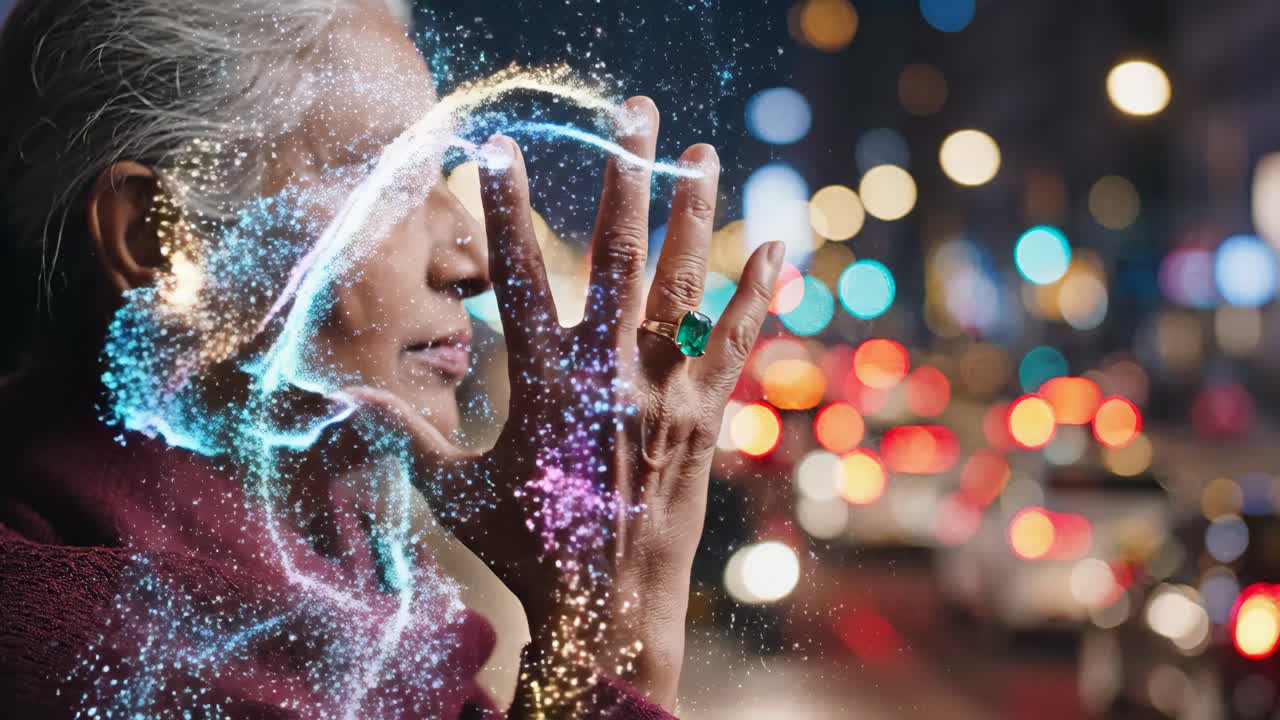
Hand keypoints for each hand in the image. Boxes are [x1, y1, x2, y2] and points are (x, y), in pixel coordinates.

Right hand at [353, 97, 782, 715]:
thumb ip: (406, 437)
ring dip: (694, 213)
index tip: (498, 150)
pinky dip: (757, 293)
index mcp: (541, 383)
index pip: (514, 277)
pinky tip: (775, 246)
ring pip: (683, 283)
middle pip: (615, 255)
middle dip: (623, 176)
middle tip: (635, 113)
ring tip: (704, 151)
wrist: (610, 605)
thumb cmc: (528, 549)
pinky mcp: (705, 413)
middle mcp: (607, 373)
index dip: (503, 210)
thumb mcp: (453, 494)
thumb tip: (344, 404)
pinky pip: (736, 342)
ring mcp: (664, 389)